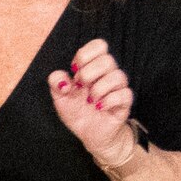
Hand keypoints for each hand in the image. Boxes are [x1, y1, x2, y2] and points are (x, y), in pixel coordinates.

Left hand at [42, 39, 143, 164]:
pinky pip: (124, 94)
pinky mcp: (125, 103)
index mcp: (93, 67)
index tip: (75, 71)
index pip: (99, 45)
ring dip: (98, 89)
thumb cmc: (78, 112)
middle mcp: (108, 74)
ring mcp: (118, 88)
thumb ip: (56, 83)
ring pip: (118, 76)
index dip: (85, 55)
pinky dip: (108, 101)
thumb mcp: (60, 97)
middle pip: (107, 59)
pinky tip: (99, 107)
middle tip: (81, 87)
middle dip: (89, 74)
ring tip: (90, 101)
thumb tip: (63, 79)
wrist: (89, 135)